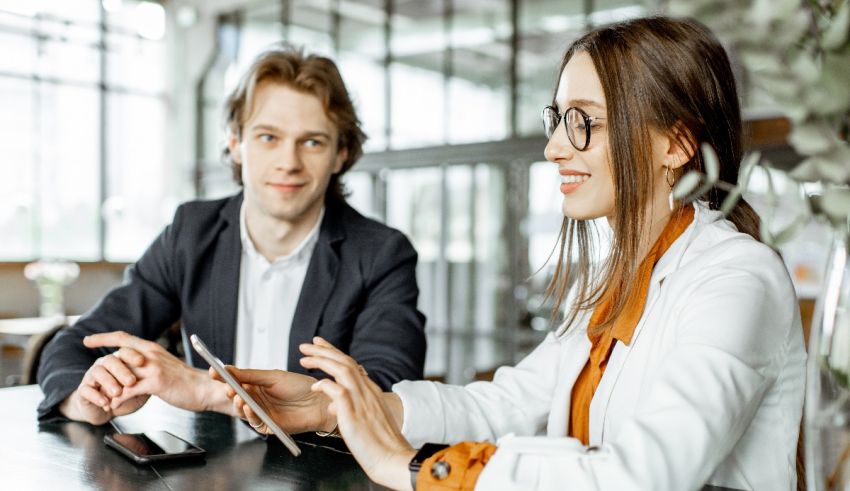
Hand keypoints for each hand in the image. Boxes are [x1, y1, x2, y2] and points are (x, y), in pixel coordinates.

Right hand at [59, 346, 148, 424]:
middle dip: (121, 370)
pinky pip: (86, 389)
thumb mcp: (141, 389)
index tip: (141, 361)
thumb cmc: (127, 397)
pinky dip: (96, 396)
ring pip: (97, 371)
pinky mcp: (83, 390)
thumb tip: (159, 375)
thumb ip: (148, 381)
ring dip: (108, 382)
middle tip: (131, 381)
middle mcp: (105, 364)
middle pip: (111, 359)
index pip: (124, 350)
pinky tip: (106, 403)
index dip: (132, 354)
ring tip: (117, 393)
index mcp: (120, 360)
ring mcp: (92, 376)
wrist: (108, 411)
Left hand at [82, 331, 228, 413]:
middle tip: (88, 375)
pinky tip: (113, 406)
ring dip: (108, 387)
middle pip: (117, 355)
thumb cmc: (186, 380)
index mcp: (152, 349)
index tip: (87, 340)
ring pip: (120, 373)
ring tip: (100, 397)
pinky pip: (128, 391)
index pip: (123, 338)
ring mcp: (153, 368)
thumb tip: (135, 367)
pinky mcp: (156, 383)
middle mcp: (151, 354)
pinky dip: (117, 399)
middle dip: (100, 366)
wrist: (204, 388)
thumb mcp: (165, 366)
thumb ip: (149, 364)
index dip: (103, 337)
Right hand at [210, 366, 332, 434]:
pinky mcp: (269, 426)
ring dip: (238, 404)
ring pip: (243, 411)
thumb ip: (250, 375)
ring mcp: (262, 413)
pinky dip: (250, 415)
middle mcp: (258, 400)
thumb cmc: (300, 386)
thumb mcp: (272, 376)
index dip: (224, 378)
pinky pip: (255, 422)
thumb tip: (229, 369)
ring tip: (238, 396)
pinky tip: (249, 407)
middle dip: (229, 391)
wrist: (320, 401)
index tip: (213, 372)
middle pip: (237, 397)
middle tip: (226, 386)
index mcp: (257, 386)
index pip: (236, 382)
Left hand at [302, 337, 414, 490]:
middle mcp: (367, 391)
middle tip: (307, 345)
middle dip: (324, 350)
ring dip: (322, 361)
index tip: (320, 345)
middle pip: (345, 362)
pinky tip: (314, 385)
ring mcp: (362, 401)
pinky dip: (325, 385)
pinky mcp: (354, 414)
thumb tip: (334, 406)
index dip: (334, 353)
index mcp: (371, 391)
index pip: (351, 364)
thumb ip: (351, 408)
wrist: (393, 458)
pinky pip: (338, 392)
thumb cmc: (380, 444)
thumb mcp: (366, 419)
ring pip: (342, 370)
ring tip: (305, 358)